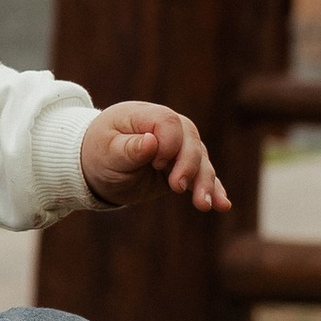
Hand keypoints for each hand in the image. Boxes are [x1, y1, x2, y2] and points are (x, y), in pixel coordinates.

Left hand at [81, 100, 230, 215]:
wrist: (97, 167)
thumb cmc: (98, 153)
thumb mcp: (106, 152)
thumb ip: (129, 148)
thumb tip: (151, 141)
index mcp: (146, 115)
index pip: (169, 122)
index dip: (169, 142)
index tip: (155, 163)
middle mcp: (167, 128)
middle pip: (191, 140)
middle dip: (189, 165)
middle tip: (177, 188)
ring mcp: (179, 147)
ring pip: (201, 160)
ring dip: (205, 182)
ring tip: (204, 205)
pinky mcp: (183, 168)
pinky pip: (202, 176)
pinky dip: (214, 190)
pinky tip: (223, 206)